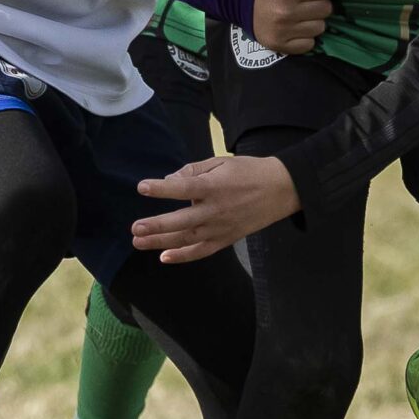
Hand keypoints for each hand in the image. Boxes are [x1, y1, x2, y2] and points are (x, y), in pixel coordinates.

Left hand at [131, 154, 300, 261]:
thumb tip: (170, 180)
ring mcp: (221, 227)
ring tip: (138, 242)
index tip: (142, 187)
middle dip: (156, 225)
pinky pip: (202, 251)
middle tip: (135, 228)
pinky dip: (184, 256)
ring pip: (187, 238)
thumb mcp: (222, 162)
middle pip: (182, 221)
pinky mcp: (227, 238)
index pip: (183, 189)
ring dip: (161, 242)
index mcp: (215, 186)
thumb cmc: (250, 171)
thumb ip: (194, 170)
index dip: (162, 189)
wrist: (282, 189)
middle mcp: (216, 210)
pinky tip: (165, 257)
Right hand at [250, 0, 331, 53]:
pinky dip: (306, 37)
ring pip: (320, 27)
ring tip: (302, 14)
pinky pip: (309, 44)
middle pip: (325, 9)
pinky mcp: (280, 45)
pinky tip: (296, 28)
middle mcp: (286, 12)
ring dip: (314, 20)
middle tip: (308, 1)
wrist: (236, 0)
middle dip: (320, 3)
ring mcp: (283, 31)